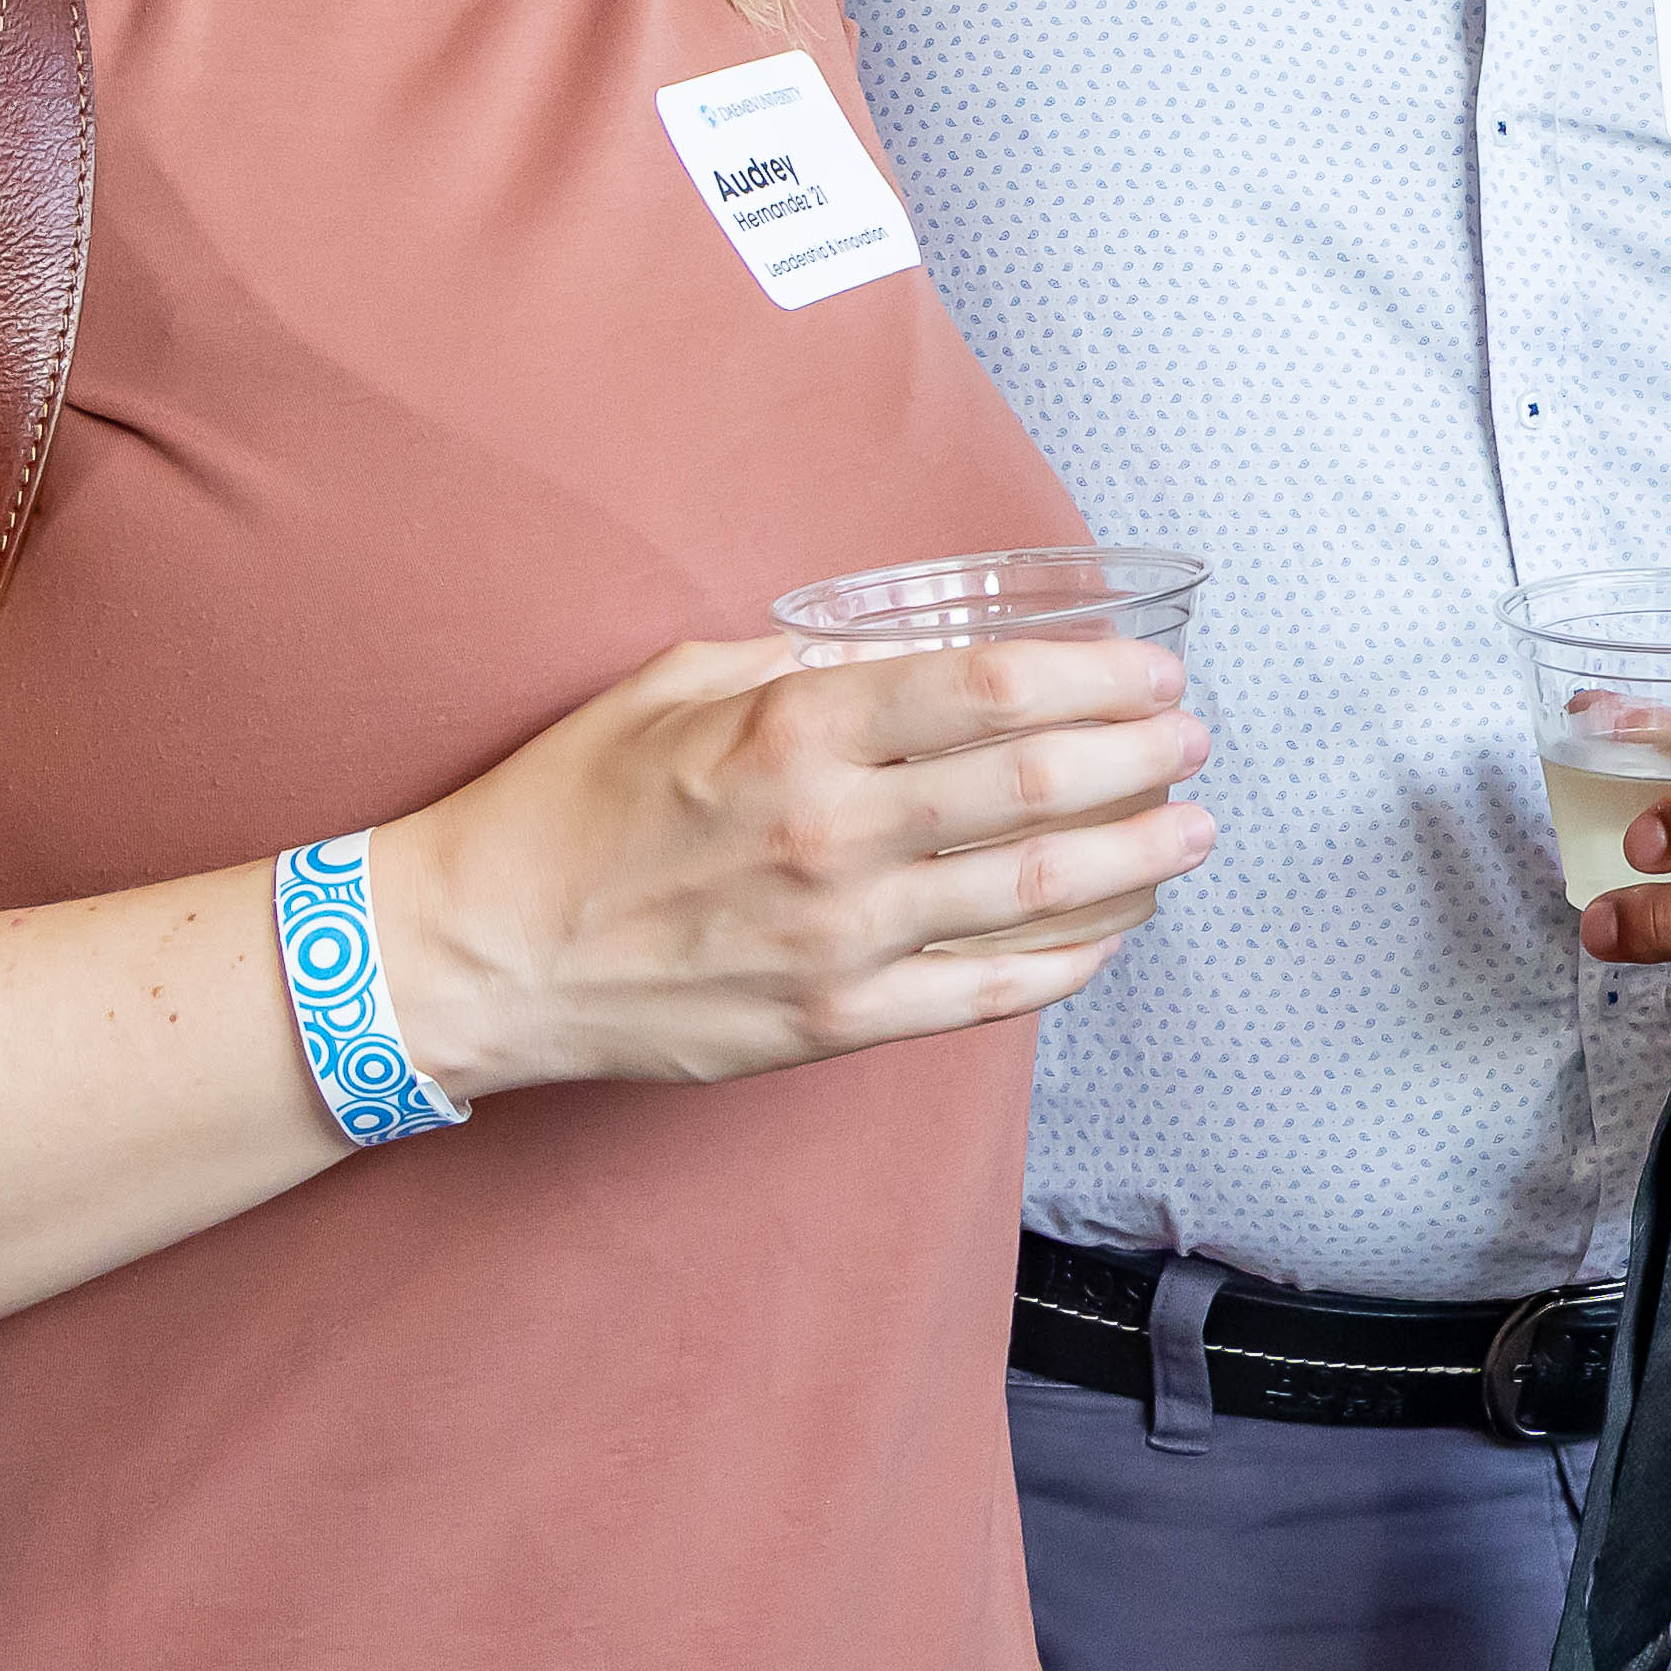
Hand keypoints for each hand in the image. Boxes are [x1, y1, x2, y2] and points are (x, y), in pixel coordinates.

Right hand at [370, 631, 1210, 1092]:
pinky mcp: (834, 1019)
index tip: (1153, 670)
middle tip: (1192, 741)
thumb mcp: (677, 686)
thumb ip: (802, 667)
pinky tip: (1114, 928)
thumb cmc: (567, 806)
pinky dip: (1071, 958)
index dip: (1097, 679)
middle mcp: (833, 830)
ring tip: (1190, 829)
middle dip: (1141, 759)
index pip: (994, 690)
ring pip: (1037, 892)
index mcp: (795, 728)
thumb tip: (906, 652)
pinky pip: (989, 991)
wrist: (477, 952)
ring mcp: (840, 936)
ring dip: (1136, 857)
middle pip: (1037, 787)